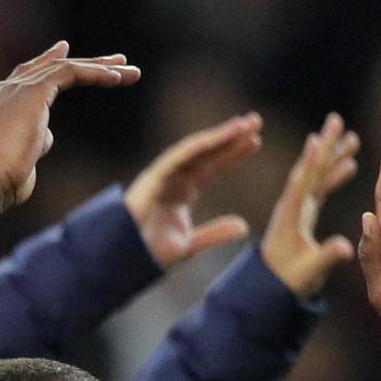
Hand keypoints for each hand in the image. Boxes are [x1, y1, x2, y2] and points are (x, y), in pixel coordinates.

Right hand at [0, 44, 140, 208]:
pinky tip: (118, 79)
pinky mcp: (35, 89)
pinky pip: (72, 73)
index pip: (27, 75)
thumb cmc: (5, 178)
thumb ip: (36, 140)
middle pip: (51, 67)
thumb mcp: (24, 157)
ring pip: (66, 67)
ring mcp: (19, 87)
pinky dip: (96, 74)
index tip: (67, 53)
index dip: (49, 62)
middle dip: (86, 63)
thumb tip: (47, 136)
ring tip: (131, 72)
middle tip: (116, 60)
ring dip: (101, 69)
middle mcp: (7, 89)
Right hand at [123, 113, 259, 268]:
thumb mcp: (190, 245)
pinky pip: (175, 158)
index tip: (256, 141)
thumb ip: (215, 234)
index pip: (213, 167)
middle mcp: (175, 180)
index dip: (233, 153)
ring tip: (242, 124)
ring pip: (194, 151)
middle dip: (230, 137)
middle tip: (255, 120)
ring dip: (218, 136)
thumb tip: (244, 226)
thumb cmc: (149, 253)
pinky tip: (214, 138)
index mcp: (184, 193)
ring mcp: (163, 177)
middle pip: (207, 153)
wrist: (124, 260)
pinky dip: (194, 148)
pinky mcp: (152, 179)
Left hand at [263, 111, 361, 295]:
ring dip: (333, 156)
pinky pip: (321, 188)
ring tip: (349, 136)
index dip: (311, 161)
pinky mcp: (303, 214)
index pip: (301, 183)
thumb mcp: (307, 273)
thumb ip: (325, 257)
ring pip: (317, 176)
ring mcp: (297, 209)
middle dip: (324, 145)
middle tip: (336, 119)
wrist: (268, 290)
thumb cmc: (286, 283)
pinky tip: (349, 163)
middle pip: (310, 170)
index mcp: (289, 217)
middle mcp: (291, 207)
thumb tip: (345, 246)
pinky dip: (334, 174)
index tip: (318, 138)